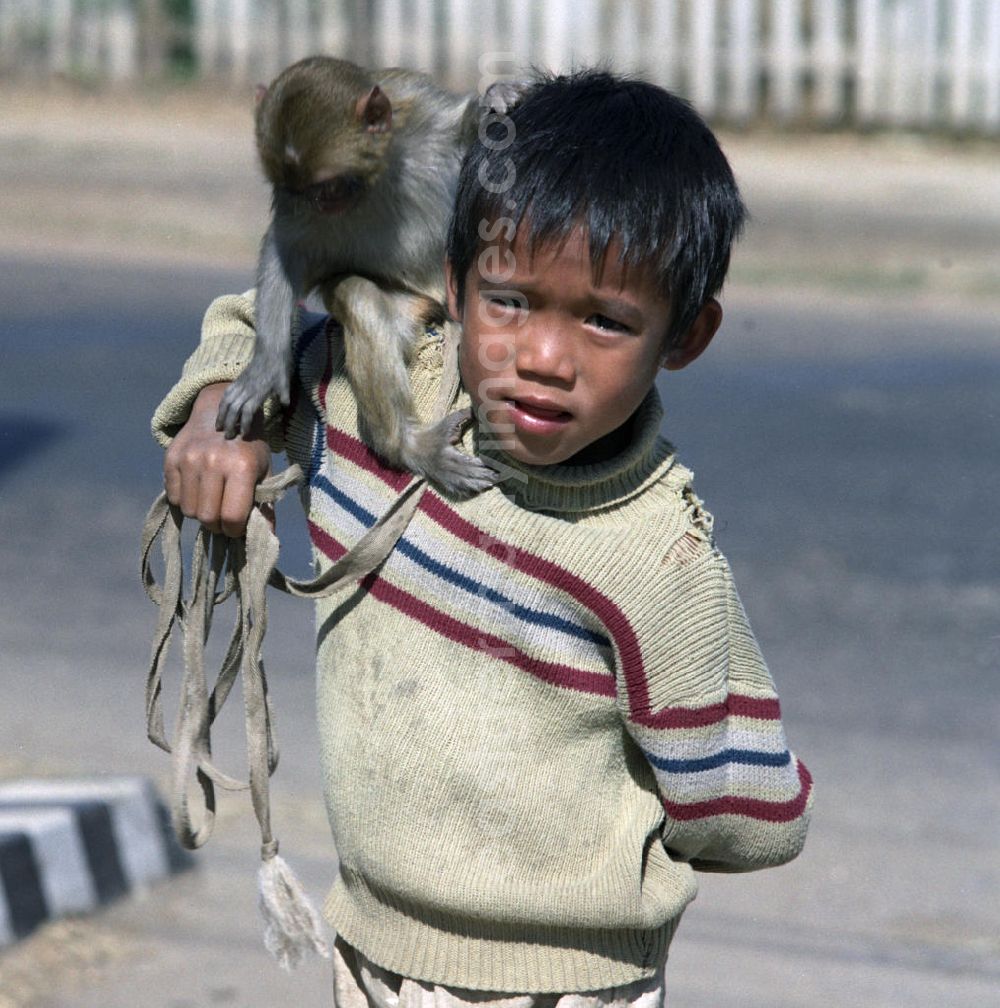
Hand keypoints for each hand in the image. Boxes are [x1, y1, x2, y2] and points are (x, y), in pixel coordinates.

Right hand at [163, 383, 271, 537]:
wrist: (222, 410)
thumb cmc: (248, 448)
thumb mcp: (264, 472)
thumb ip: (266, 506)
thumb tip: (267, 539)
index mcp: (241, 467)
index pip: (232, 517)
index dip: (235, 529)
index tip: (237, 525)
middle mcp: (213, 462)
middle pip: (208, 518)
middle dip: (217, 525)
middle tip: (224, 516)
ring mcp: (189, 459)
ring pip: (189, 511)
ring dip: (201, 513)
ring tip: (212, 500)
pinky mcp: (170, 458)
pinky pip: (174, 497)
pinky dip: (185, 500)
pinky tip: (198, 488)